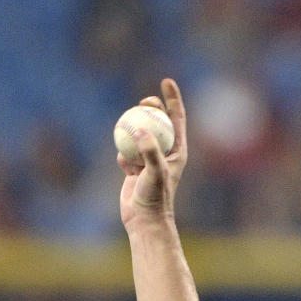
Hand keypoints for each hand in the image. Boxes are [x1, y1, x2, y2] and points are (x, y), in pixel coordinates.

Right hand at [118, 78, 187, 228]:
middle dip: (152, 108)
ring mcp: (149, 160)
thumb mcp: (155, 172)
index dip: (172, 98)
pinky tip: (123, 161)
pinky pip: (126, 152)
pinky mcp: (134, 169)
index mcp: (177, 150)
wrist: (145, 219)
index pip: (177, 118)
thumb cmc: (155, 197)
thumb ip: (149, 150)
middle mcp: (165, 153)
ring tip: (127, 124)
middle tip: (144, 102)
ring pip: (140, 135)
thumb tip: (139, 129)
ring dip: (133, 127)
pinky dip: (122, 153)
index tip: (166, 80)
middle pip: (158, 122)